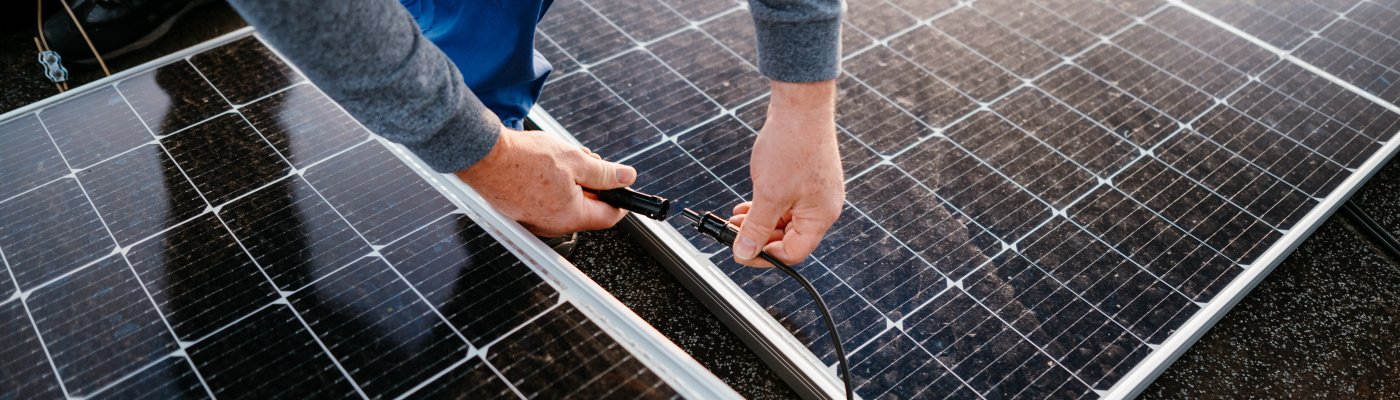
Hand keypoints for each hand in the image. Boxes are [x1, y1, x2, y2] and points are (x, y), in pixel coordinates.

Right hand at [456, 126, 636, 236]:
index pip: (609, 216)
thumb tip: (626, 177)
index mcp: (571, 217)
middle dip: (593, 184)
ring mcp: (535, 221)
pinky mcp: (521, 212)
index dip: (620, 198)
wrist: (483, 156)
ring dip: (572, 181)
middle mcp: (553, 225)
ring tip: (563, 158)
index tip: (623, 183)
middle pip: (587, 208)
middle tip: (587, 161)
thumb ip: (604, 173)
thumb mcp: (576, 160)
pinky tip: (545, 165)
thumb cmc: (524, 159)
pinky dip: (552, 185)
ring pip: (566, 203)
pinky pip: (546, 202)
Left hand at [729, 80, 844, 266]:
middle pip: (789, 238)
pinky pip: (786, 203)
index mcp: (821, 216)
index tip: (741, 251)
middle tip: (734, 232)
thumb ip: (756, 227)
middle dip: (759, 237)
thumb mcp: (768, 194)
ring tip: (736, 217)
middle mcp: (823, 207)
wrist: (800, 105)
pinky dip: (767, 206)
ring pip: (785, 220)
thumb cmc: (792, 145)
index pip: (793, 253)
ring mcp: (816, 192)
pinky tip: (748, 204)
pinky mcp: (807, 178)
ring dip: (760, 221)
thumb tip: (745, 251)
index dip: (764, 255)